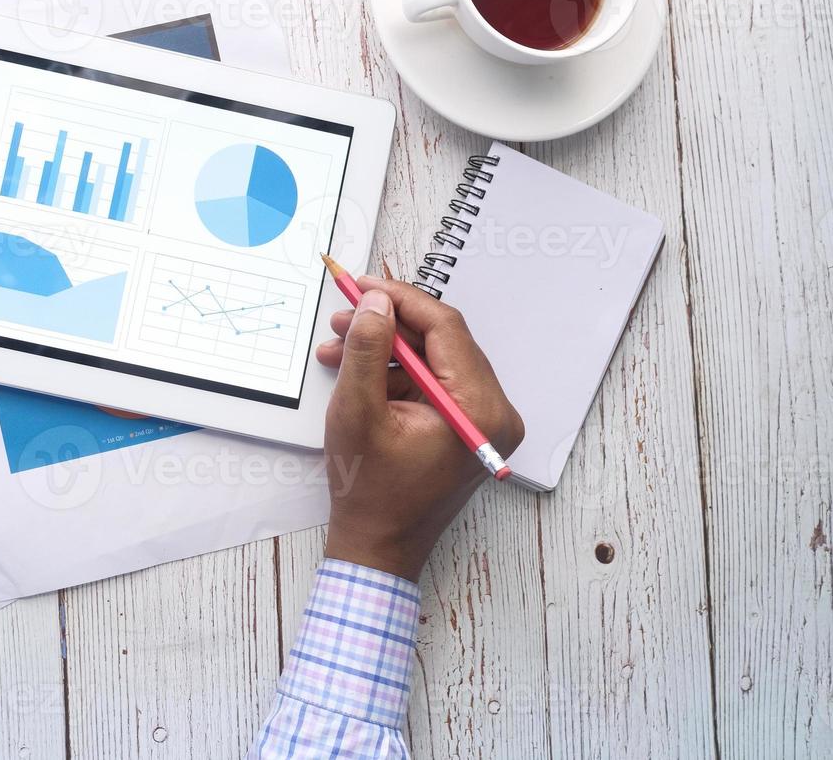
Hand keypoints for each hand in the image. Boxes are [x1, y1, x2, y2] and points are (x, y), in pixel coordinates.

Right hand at [318, 278, 523, 580]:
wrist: (378, 547)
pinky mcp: (466, 428)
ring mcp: (482, 421)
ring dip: (386, 350)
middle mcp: (493, 412)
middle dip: (389, 325)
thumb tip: (377, 302)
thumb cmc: (370, 492)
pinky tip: (356, 372)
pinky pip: (432, 383)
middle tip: (345, 314)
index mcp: (479, 408)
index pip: (445, 328)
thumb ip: (368, 350)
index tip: (363, 284)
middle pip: (441, 341)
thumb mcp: (357, 412)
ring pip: (433, 360)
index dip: (400, 300)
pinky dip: (395, 374)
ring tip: (339, 345)